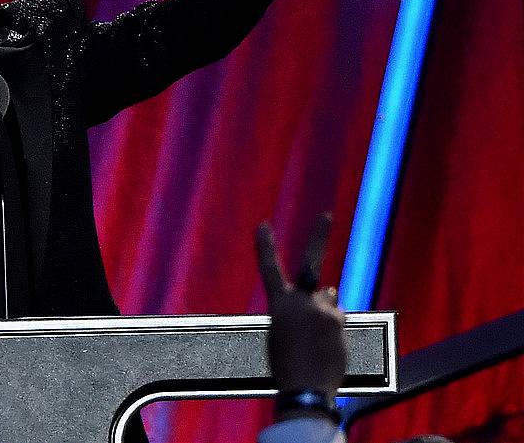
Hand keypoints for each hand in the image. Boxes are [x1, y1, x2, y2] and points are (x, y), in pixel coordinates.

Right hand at [256, 214, 346, 404]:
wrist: (305, 387)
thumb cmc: (290, 365)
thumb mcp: (286, 333)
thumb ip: (305, 309)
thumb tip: (332, 288)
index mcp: (278, 305)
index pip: (269, 269)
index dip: (265, 246)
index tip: (263, 225)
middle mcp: (300, 301)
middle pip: (310, 262)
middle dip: (319, 235)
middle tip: (327, 214)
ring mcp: (321, 309)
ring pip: (329, 300)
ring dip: (326, 310)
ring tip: (317, 339)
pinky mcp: (338, 320)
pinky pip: (338, 318)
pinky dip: (334, 329)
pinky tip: (327, 347)